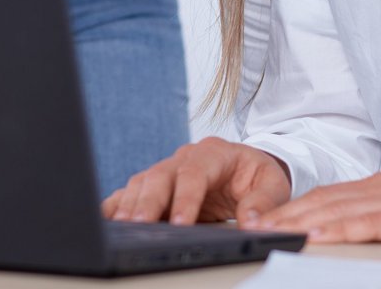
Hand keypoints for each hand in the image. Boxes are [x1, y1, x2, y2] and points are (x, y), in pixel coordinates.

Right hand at [101, 138, 291, 225]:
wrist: (245, 167)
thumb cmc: (256, 175)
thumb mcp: (272, 184)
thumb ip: (263, 202)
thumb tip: (251, 221)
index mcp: (214, 153)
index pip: (195, 173)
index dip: (186, 198)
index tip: (181, 223)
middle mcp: (185, 157)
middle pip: (160, 176)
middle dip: (148, 202)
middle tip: (139, 225)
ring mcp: (167, 169)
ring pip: (142, 183)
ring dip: (131, 205)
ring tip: (122, 227)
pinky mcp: (156, 185)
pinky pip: (132, 192)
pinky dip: (118, 204)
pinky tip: (107, 219)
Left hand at [255, 163, 380, 242]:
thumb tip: (349, 231)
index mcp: (377, 187)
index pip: (324, 196)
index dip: (290, 207)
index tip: (260, 219)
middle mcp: (378, 189)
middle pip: (320, 201)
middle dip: (283, 215)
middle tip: (250, 227)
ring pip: (335, 210)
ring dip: (298, 221)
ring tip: (269, 232)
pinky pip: (367, 223)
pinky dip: (338, 229)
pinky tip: (316, 235)